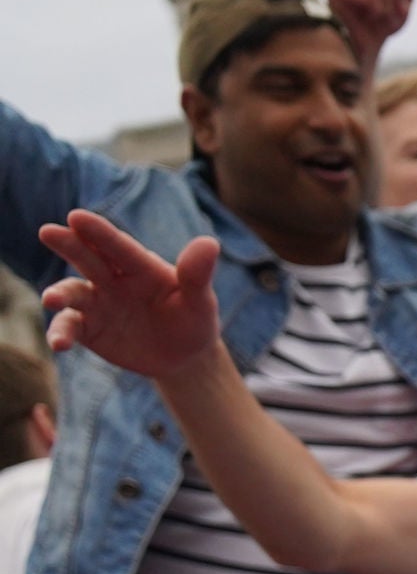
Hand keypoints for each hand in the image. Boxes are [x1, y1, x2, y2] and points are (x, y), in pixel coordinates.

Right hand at [36, 218, 220, 381]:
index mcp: (140, 266)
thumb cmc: (193, 320)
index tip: (77, 217)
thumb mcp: (200, 301)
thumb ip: (197, 275)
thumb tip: (210, 243)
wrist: (185, 357)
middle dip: (68, 245)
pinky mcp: (89, 329)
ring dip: (60, 295)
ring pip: (72, 293)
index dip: (98, 232)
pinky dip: (61, 333)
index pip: (118, 246)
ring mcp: (97, 303)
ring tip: (51, 300)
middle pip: (88, 259)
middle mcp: (113, 280)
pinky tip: (59, 344)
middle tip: (48, 232)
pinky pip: (70, 327)